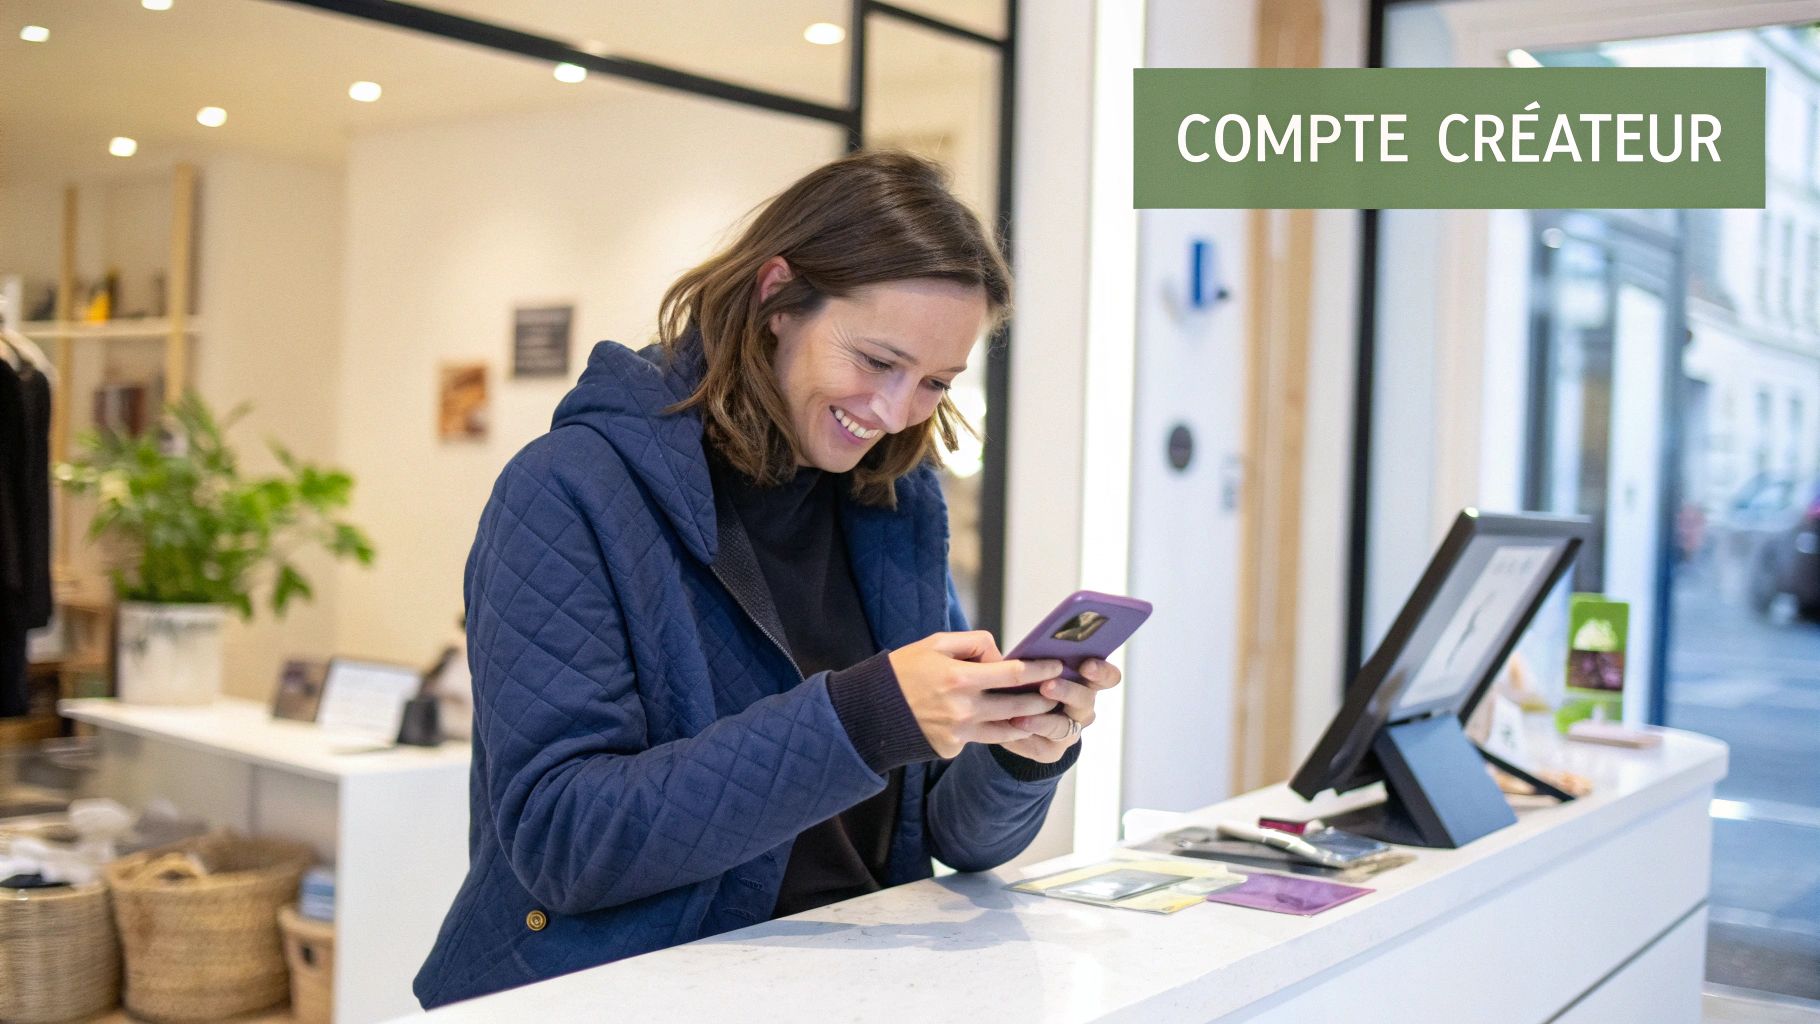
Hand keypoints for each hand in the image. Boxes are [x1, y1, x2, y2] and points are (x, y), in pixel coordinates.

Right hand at [889, 631, 1064, 758]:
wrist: (871, 711)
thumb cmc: (904, 670)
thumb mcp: (936, 643)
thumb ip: (975, 644)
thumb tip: (1003, 657)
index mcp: (960, 678)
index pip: (1013, 674)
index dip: (1040, 669)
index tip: (1057, 666)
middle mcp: (963, 709)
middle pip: (1019, 706)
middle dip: (1045, 700)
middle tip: (1060, 693)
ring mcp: (959, 733)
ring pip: (1009, 730)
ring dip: (1030, 721)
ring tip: (1045, 713)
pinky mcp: (953, 748)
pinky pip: (983, 739)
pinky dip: (997, 732)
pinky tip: (1011, 724)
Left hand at [999, 658, 1121, 763]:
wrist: (1014, 718)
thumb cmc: (1027, 683)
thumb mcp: (1034, 667)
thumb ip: (1037, 658)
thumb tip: (1022, 647)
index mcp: (1086, 682)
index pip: (1108, 677)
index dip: (1101, 672)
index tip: (1087, 665)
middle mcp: (1083, 707)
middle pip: (1085, 700)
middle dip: (1066, 692)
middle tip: (1047, 686)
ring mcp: (1070, 731)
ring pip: (1063, 727)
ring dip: (1042, 720)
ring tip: (1020, 716)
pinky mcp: (1052, 751)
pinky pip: (1039, 745)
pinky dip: (1024, 735)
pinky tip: (1010, 727)